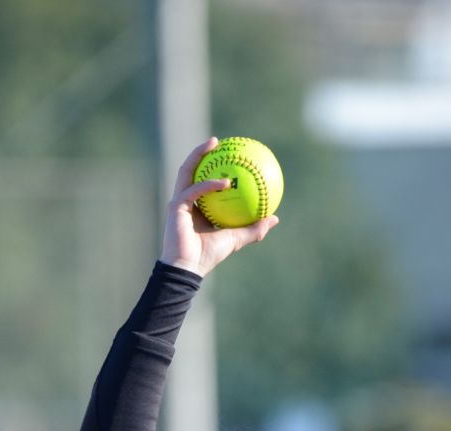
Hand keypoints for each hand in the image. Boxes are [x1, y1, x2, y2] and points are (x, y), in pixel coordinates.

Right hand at [160, 136, 278, 276]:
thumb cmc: (209, 255)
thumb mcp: (237, 239)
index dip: (214, 165)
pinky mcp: (176, 206)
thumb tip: (274, 218)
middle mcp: (186, 199)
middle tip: (220, 142)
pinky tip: (225, 181)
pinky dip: (209, 185)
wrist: (189, 268)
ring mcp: (179, 201)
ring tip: (214, 143)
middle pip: (192, 169)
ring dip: (199, 155)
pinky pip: (194, 190)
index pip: (203, 179)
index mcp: (197, 205)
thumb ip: (254, 228)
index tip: (230, 155)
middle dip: (203, 152)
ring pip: (188, 170)